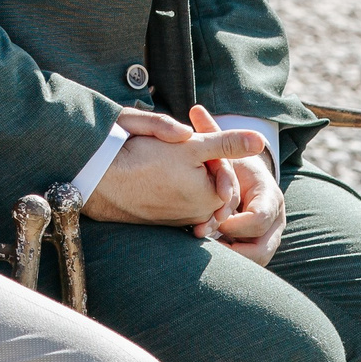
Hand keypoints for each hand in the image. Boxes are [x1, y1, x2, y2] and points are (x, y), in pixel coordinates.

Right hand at [84, 108, 270, 228]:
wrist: (99, 181)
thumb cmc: (143, 160)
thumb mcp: (190, 145)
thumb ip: (227, 143)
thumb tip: (261, 141)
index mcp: (211, 198)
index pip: (222, 166)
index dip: (206, 147)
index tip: (183, 139)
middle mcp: (198, 216)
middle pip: (207, 179)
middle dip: (195, 162)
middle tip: (167, 149)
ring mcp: (177, 221)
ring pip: (188, 189)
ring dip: (179, 175)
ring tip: (153, 162)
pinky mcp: (158, 222)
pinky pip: (170, 201)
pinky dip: (164, 188)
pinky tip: (146, 177)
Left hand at [192, 104, 285, 265]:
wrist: (245, 181)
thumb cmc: (233, 164)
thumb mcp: (226, 152)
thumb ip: (214, 133)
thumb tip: (196, 108)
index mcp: (270, 195)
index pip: (261, 216)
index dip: (237, 222)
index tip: (215, 220)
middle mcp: (275, 219)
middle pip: (263, 246)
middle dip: (233, 246)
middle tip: (205, 240)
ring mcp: (269, 236)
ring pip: (257, 259)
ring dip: (232, 257)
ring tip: (206, 251)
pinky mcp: (258, 248)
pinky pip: (248, 263)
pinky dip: (231, 261)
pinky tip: (209, 254)